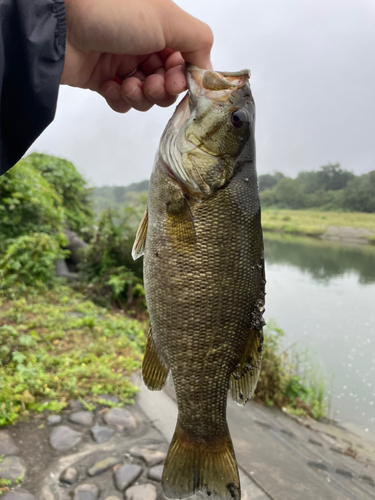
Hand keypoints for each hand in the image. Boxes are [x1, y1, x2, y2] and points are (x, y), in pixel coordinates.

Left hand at [61, 0, 212, 111]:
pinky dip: (120, 98)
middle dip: (163, 90)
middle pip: (168, 83)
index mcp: (163, 27)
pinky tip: (110, 86)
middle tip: (152, 85)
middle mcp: (146, 45)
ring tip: (127, 84)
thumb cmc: (113, 12)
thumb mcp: (166, 18)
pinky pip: (123, 101)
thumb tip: (207, 69)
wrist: (59, 22)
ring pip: (147, 96)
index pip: (187, 62)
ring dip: (141, 96)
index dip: (185, 77)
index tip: (178, 82)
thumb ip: (198, 41)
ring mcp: (124, 63)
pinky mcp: (103, 80)